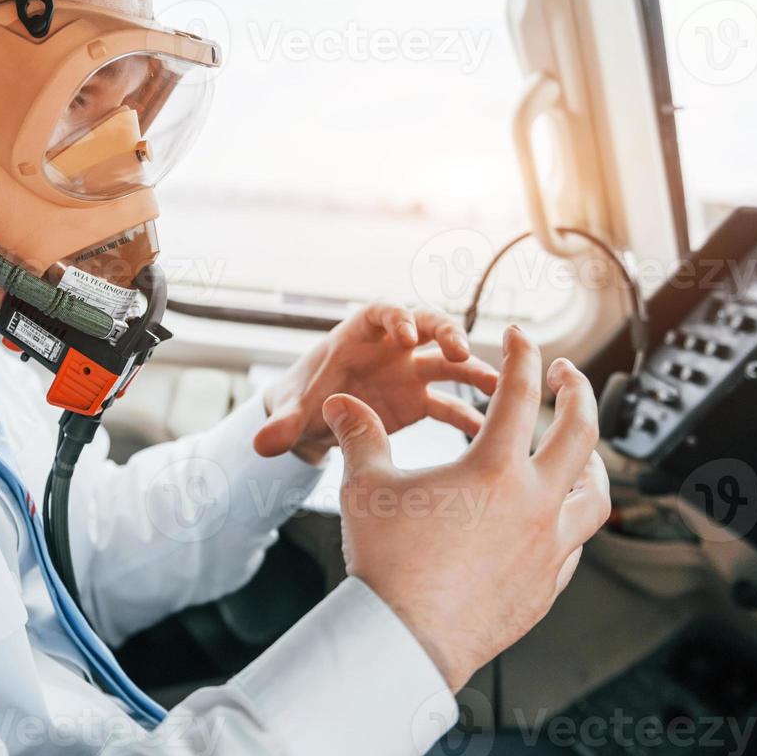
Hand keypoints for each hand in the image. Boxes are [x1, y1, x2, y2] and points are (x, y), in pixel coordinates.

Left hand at [254, 303, 499, 464]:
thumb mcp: (290, 415)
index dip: (397, 318)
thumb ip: (280, 426)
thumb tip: (260, 444)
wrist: (310, 421)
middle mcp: (391, 348)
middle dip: (446, 333)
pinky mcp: (418, 401)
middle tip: (460, 351)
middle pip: (427, 325)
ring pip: (448, 362)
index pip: (382, 312)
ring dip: (471, 368)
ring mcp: (409, 373)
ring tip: (497, 385)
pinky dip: (465, 416)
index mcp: (358, 334)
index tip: (408, 336)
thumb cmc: (299, 402)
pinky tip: (486, 432)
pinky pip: (447, 405)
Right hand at [323, 325, 608, 691]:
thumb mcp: (367, 487)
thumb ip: (360, 437)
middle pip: (581, 431)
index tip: (520, 336)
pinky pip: (575, 541)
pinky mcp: (549, 583)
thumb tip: (340, 404)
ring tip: (579, 451)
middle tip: (567, 373)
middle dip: (578, 392)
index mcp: (495, 468)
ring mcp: (549, 546)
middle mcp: (535, 502)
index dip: (522, 355)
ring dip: (590, 461)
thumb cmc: (387, 562)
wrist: (406, 638)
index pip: (521, 393)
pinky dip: (570, 517)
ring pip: (594, 492)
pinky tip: (553, 516)